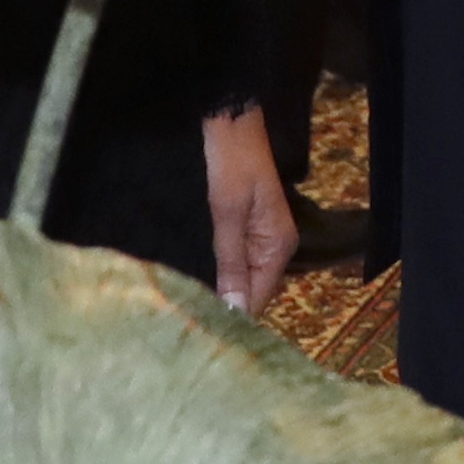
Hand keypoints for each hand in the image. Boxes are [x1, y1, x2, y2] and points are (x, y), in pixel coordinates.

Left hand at [201, 106, 296, 315]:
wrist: (231, 125)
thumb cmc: (230, 167)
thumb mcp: (227, 216)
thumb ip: (230, 264)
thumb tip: (235, 310)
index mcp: (277, 246)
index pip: (259, 298)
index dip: (233, 318)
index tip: (201, 337)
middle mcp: (275, 247)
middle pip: (252, 290)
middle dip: (225, 305)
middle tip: (186, 326)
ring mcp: (262, 237)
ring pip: (242, 277)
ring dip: (220, 290)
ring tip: (186, 310)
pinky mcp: (247, 228)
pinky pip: (236, 262)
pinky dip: (219, 272)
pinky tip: (196, 282)